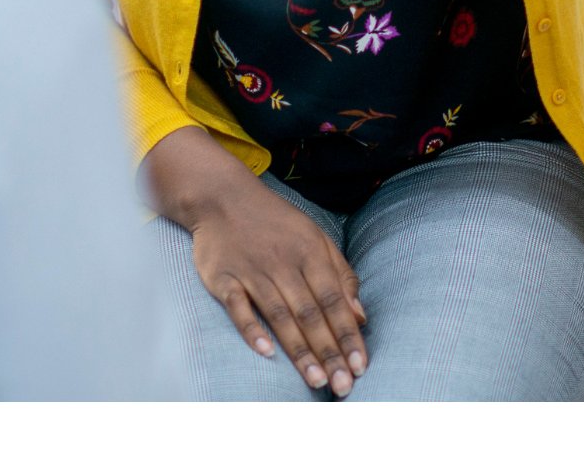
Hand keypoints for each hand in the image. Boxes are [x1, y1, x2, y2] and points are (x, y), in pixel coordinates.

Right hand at [141, 126, 367, 396]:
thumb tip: (361, 316)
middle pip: (310, 313)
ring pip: (279, 315)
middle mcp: (283, 262)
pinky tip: (267, 353)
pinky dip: (252, 329)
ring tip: (316, 381)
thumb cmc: (275, 223)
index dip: (348, 334)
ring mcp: (252, 270)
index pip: (334, 300)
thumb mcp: (315, 237)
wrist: (222, 196)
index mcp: (310, 252)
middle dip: (329, 352)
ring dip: (299, 350)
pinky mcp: (223, 277)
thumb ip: (340, 275)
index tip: (360, 366)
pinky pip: (238, 306)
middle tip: (342, 387)